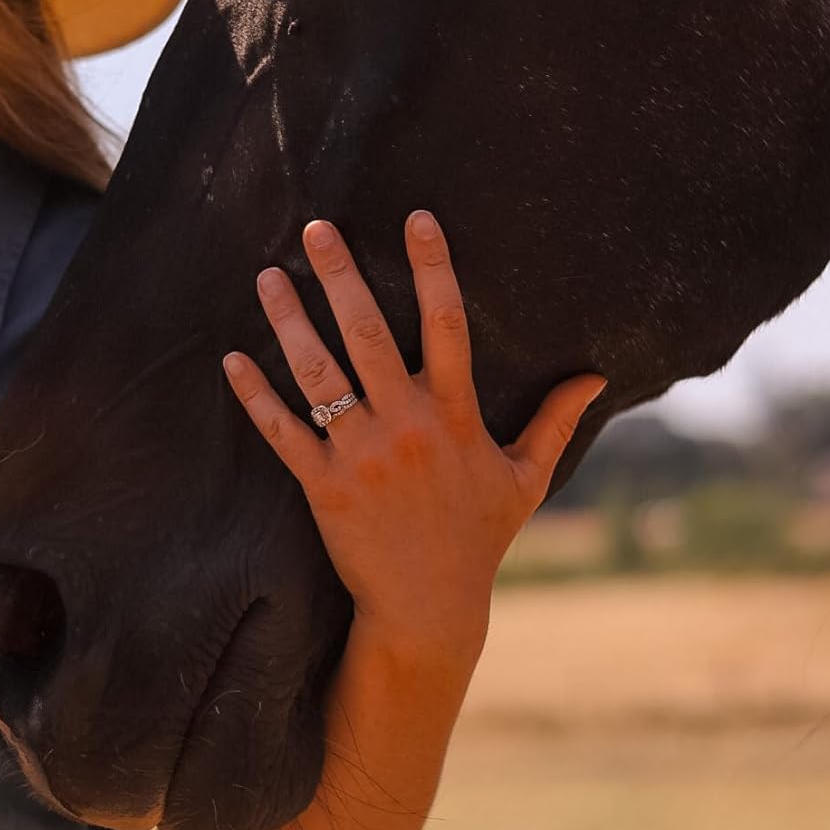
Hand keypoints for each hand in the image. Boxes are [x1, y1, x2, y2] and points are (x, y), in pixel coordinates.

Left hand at [221, 211, 605, 663]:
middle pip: (367, 333)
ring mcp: (361, 456)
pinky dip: (256, 396)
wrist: (429, 610)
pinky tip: (233, 358)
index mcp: (454, 416)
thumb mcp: (525, 478)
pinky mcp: (323, 487)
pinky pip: (283, 433)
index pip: (448, 324)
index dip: (433, 267)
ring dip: (289, 321)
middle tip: (316, 227)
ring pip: (318, 374)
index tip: (417, 218)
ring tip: (266, 276)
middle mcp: (406, 426)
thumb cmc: (478, 540)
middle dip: (340, 275)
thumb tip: (596, 377)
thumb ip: (554, 421)